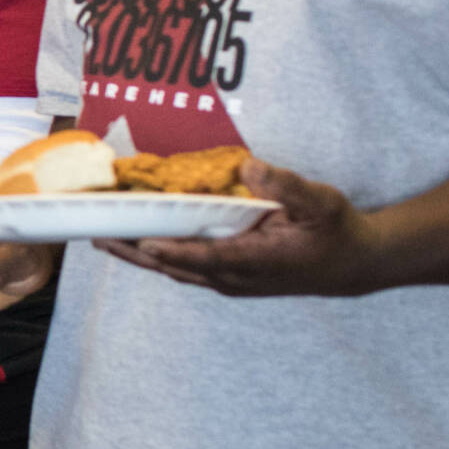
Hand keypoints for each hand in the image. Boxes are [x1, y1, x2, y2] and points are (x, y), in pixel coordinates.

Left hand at [95, 158, 384, 296]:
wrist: (353, 264)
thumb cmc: (336, 231)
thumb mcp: (321, 202)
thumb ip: (286, 186)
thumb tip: (250, 167)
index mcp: (254, 261)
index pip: (203, 256)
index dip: (171, 249)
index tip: (140, 240)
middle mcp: (234, 277)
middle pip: (174, 266)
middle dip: (135, 252)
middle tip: (95, 236)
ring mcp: (228, 281)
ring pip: (174, 270)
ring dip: (138, 256)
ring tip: (102, 239)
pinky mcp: (227, 277)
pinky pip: (184, 268)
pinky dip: (158, 256)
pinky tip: (138, 241)